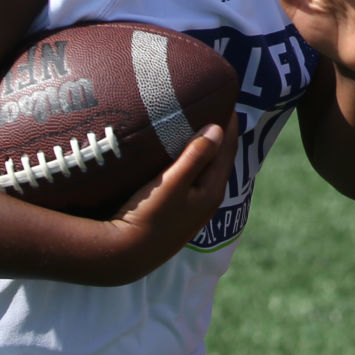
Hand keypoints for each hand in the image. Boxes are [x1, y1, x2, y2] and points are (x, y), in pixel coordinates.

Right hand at [97, 114, 237, 282]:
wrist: (126, 254)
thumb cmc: (149, 215)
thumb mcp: (173, 183)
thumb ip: (195, 156)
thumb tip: (217, 128)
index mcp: (211, 192)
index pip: (227, 151)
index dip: (228, 126)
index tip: (227, 100)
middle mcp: (207, 202)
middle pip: (219, 161)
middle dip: (220, 137)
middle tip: (217, 109)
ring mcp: (192, 211)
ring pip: (206, 172)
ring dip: (206, 151)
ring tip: (200, 128)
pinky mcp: (177, 214)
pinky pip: (193, 181)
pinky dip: (194, 164)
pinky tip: (182, 159)